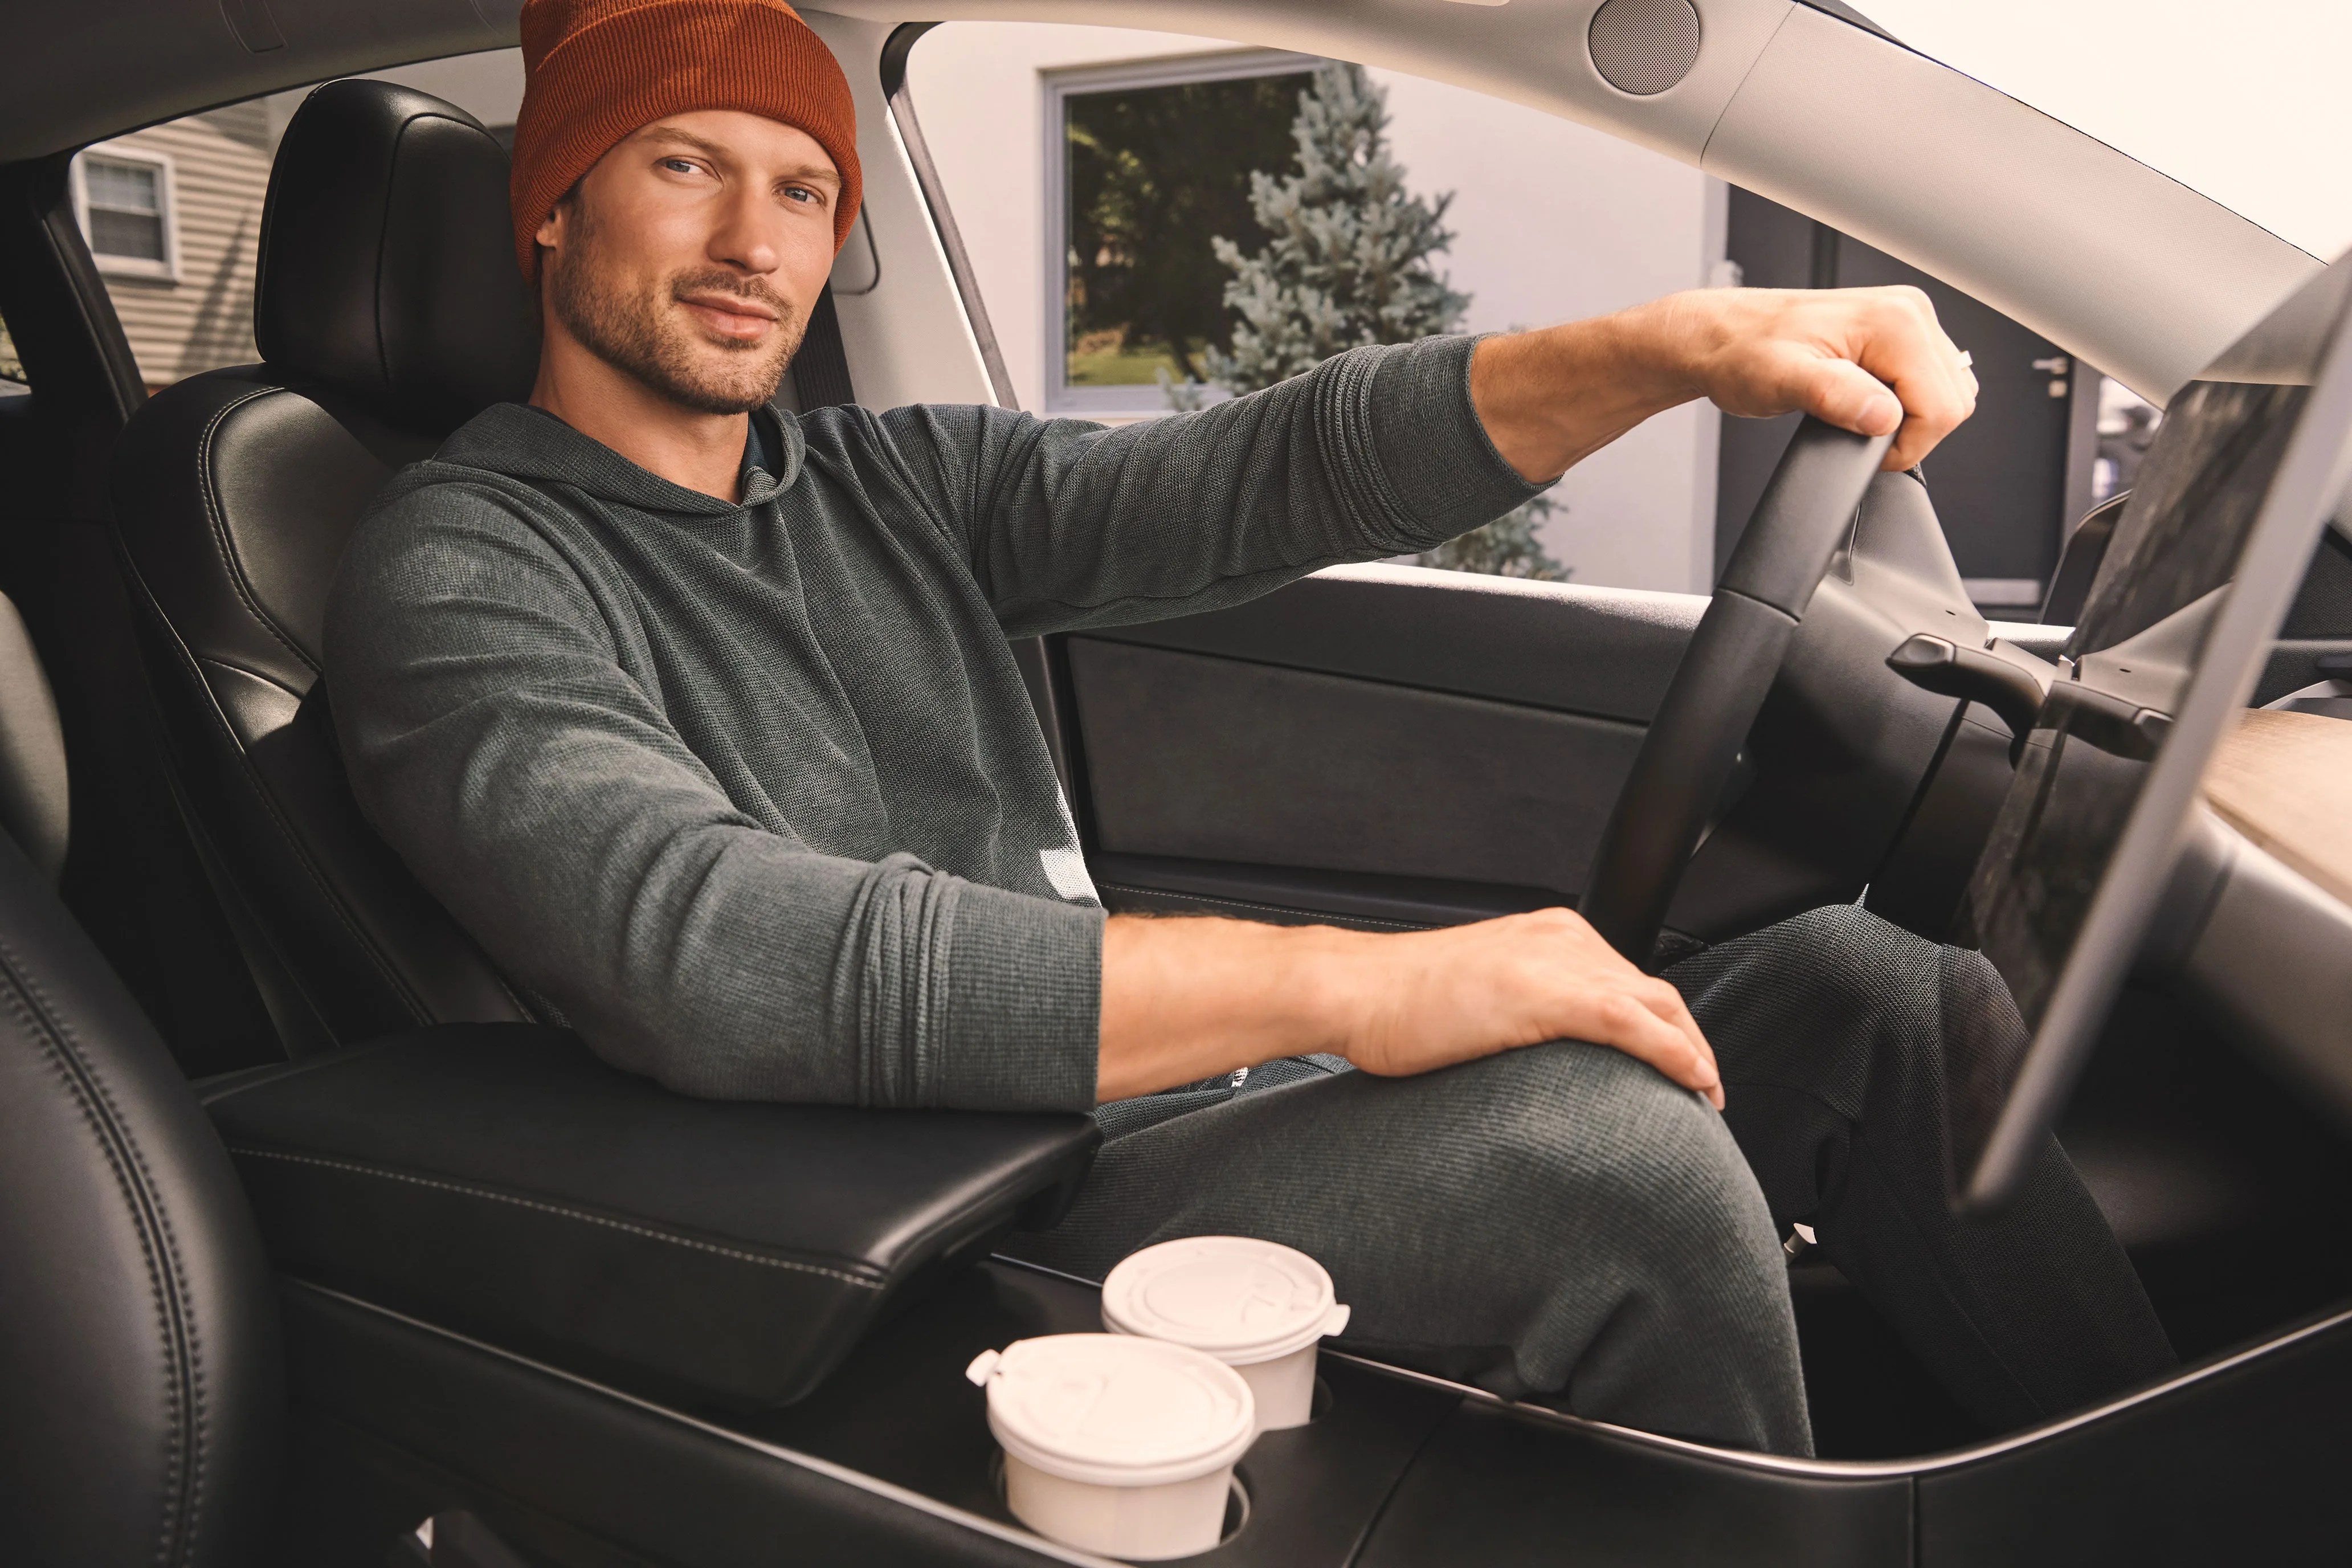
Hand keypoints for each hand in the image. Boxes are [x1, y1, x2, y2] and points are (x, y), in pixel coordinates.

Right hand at [1096, 908, 1721, 1105]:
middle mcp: (1560, 938)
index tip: (1676, 1068)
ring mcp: (1555, 962)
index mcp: (1546, 935)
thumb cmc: (1397, 1004)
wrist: (1354, 992)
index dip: (1664, 1027)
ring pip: (1657, 1004)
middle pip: (1655, 990)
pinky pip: (1633, 1023)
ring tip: (1704, 1097)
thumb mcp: (1475, 996)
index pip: (1629, 981)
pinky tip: (1694, 1080)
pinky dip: (1674, 1052)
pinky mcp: (1547, 994)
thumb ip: (1519, 1011)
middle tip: (1701, 1092)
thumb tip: (1538, 1056)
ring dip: (1693, 1052)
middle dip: (1689, 1041)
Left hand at [1470, 284, 1977, 481]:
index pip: (1944, 405)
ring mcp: (1904, 321)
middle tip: (1855, 432)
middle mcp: (1909, 313)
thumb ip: (1839, 398)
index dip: (1908, 444)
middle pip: (1953, 400)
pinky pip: (1925, 382)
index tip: (1865, 450)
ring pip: (1944, 393)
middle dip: (1911, 432)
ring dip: (1907, 417)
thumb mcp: (1784, 382)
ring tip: (1853, 413)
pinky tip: (1862, 402)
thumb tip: (1884, 418)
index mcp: (1896, 320)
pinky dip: (1901, 404)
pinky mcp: (1895, 335)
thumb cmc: (1741, 352)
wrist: (1716, 338)